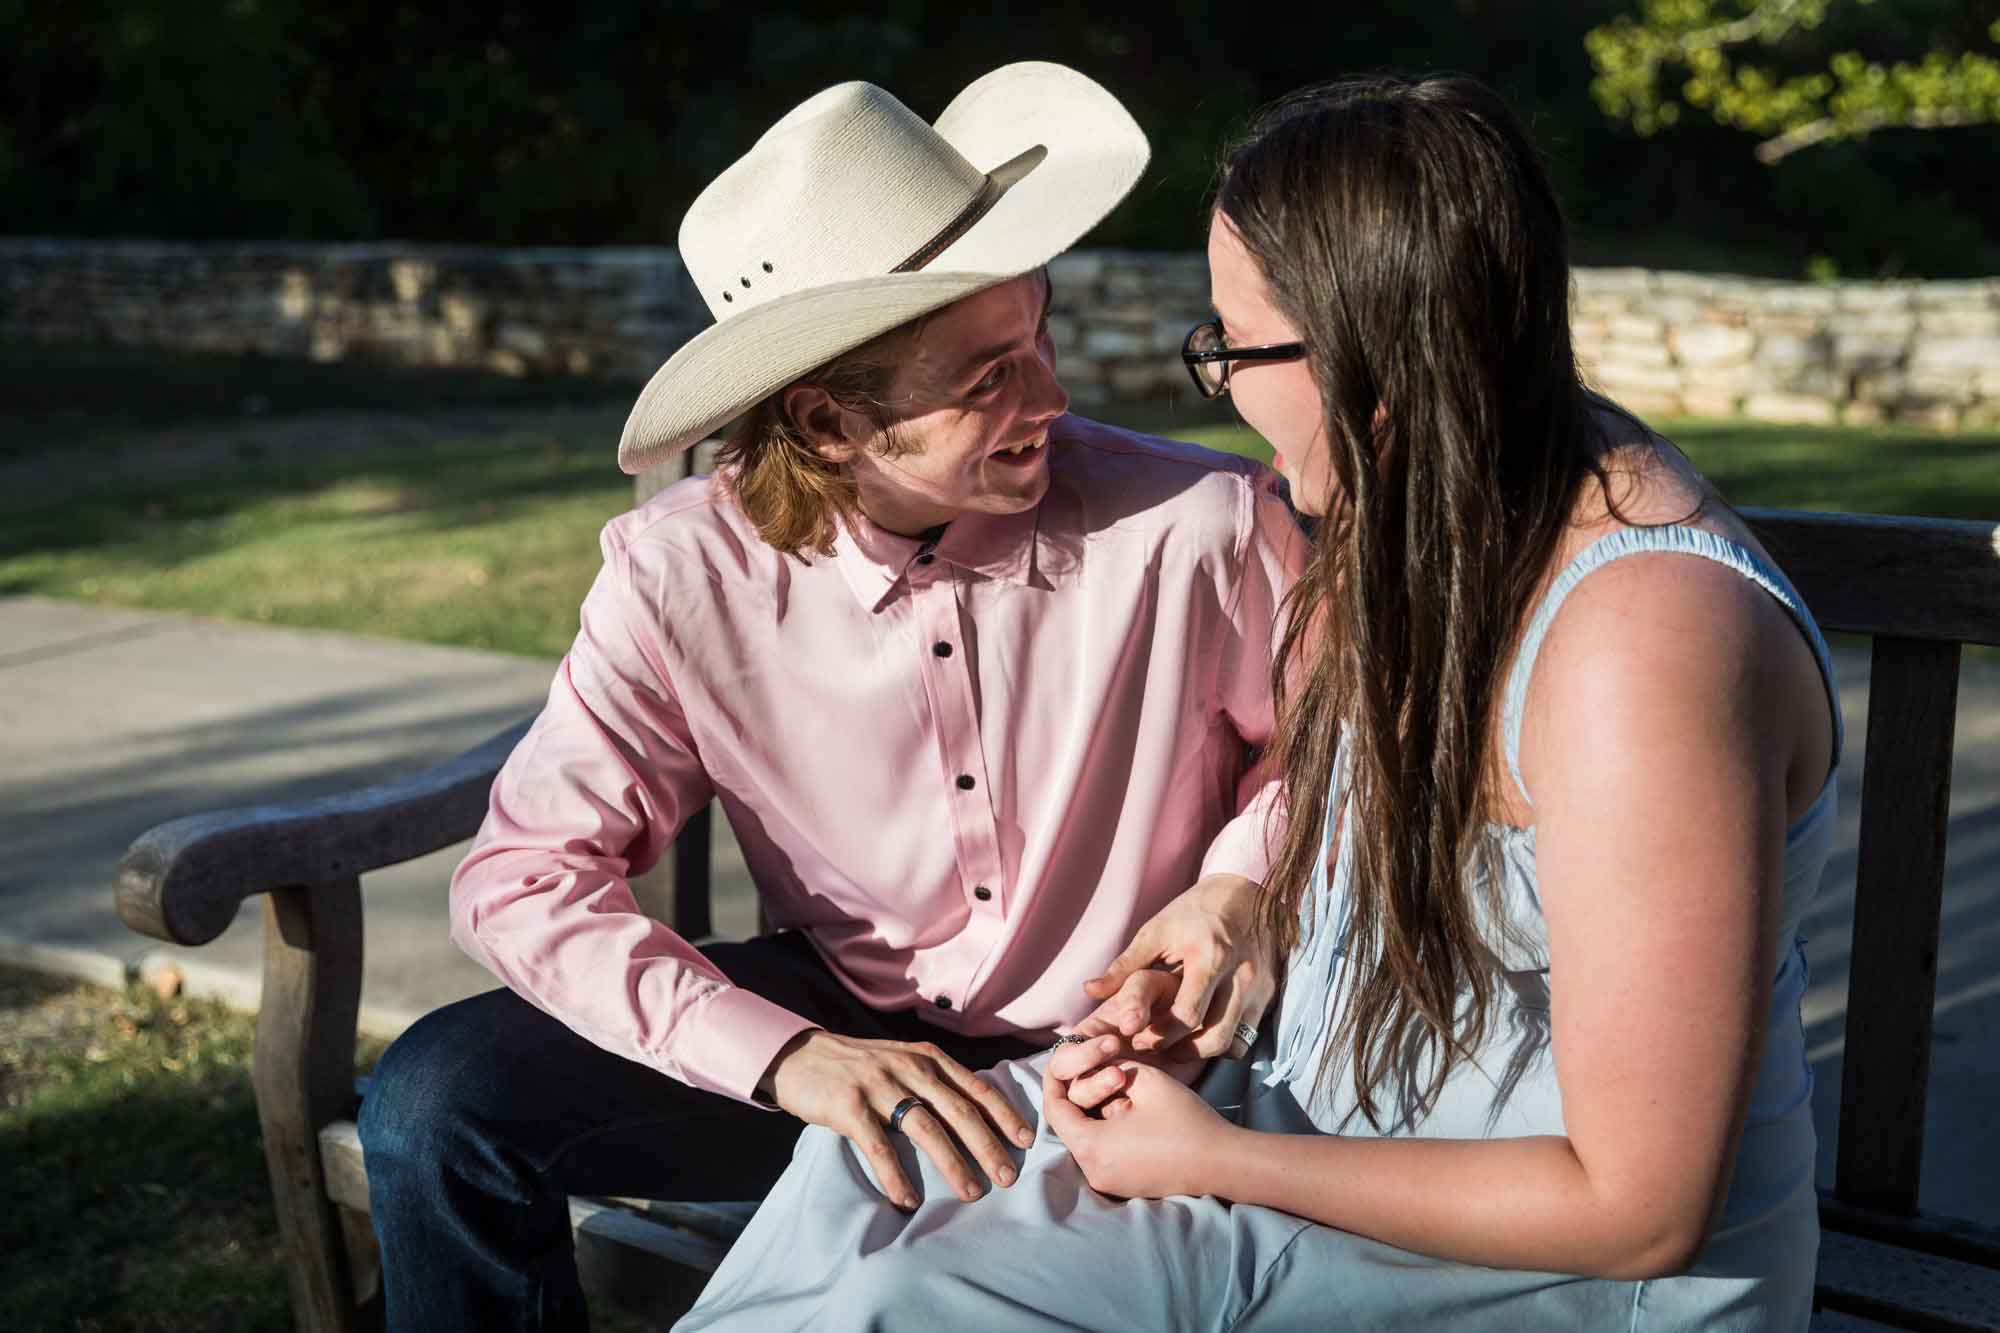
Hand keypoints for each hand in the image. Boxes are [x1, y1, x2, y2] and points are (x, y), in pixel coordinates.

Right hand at [760, 1030, 1034, 1209]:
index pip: (975, 1087)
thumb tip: (976, 1112)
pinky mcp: (849, 1106)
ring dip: (953, 1163)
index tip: (1025, 1141)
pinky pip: (879, 1145)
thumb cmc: (858, 1064)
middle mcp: (909, 1068)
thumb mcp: (902, 1060)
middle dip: (988, 1146)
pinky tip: (908, 1199)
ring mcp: (879, 1085)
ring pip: (926, 1127)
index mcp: (927, 1058)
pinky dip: (895, 1174)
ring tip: (972, 1192)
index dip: (1003, 1114)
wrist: (800, 1055)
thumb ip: (934, 1079)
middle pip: (959, 1110)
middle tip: (1007, 1177)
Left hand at [1043, 1059, 1232, 1199]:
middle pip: (1070, 1125)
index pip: (1055, 1110)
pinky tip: (1135, 1118)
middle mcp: (1093, 1171)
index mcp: (1091, 1146)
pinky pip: (1103, 1153)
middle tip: (1102, 1075)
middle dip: (1082, 1096)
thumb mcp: (1144, 1079)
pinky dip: (1109, 1132)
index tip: (1065, 1062)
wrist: (1221, 1163)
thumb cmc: (1184, 1119)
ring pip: (1087, 1139)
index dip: (1055, 1081)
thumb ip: (1109, 1066)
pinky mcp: (1124, 1186)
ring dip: (1098, 1115)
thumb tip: (1093, 1065)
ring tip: (1126, 1097)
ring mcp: (1108, 1183)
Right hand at [1054, 970, 1204, 1107]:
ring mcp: (1112, 1090)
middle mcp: (1093, 1068)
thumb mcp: (1151, 987)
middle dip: (1092, 1084)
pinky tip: (1143, 1109)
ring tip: (1130, 1096)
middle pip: (1070, 1090)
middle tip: (1120, 1075)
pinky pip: (1117, 1121)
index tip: (1112, 1044)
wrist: (1204, 1022)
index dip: (1080, 1056)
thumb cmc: (1172, 996)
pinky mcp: (1134, 1105)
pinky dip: (1124, 1116)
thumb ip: (1133, 995)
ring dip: (1105, 1100)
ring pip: (1089, 1111)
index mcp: (1086, 1040)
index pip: (1062, 1060)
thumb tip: (1115, 1015)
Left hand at [1082, 872, 1275, 1059]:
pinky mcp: (1268, 993)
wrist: (1245, 892)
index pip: (1187, 1015)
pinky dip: (1224, 1043)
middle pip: (1213, 1036)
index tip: (1139, 1037)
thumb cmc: (1193, 911)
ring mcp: (1258, 986)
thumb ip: (1124, 966)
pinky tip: (1201, 1034)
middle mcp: (1239, 974)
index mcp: (1208, 957)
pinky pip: (1247, 1034)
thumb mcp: (1156, 932)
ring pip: (1233, 1041)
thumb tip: (1089, 991)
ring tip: (1176, 1046)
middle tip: (1155, 1047)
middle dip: (1181, 1050)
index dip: (1160, 1035)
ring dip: (1202, 1051)